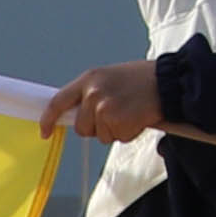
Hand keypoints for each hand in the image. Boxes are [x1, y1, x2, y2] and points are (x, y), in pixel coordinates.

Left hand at [43, 61, 167, 144]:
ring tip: (131, 112)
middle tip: (118, 114)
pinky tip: (138, 118)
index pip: (58, 102)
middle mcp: (92, 93)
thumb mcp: (110, 78)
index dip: (48, 119)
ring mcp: (104, 108)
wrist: (170, 81)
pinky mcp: (117, 122)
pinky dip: (129, 133)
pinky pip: (117, 138)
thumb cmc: (143, 80)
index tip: (45, 132)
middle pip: (81, 126)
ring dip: (115, 130)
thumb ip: (91, 93)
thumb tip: (77, 113)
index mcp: (89, 79)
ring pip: (100, 135)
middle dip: (96, 127)